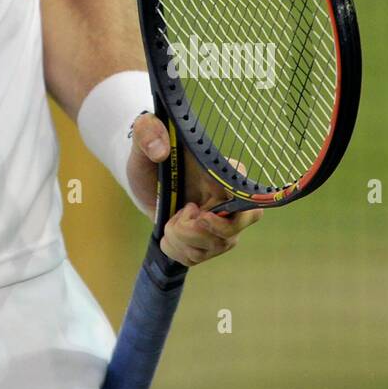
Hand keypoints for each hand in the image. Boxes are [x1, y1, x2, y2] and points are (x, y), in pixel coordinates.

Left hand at [127, 113, 261, 266]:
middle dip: (202, 233)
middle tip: (177, 218)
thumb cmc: (148, 153)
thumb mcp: (141, 137)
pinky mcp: (205, 239)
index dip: (225, 212)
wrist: (142, 177)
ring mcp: (220, 221)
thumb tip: (160, 151)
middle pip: (234, 228)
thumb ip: (147, 132)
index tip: (198, 212)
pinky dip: (179, 250)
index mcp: (220, 171)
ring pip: (217, 245)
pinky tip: (167, 234)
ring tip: (168, 221)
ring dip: (184, 241)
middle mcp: (228, 197)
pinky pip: (199, 256)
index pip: (245, 195)